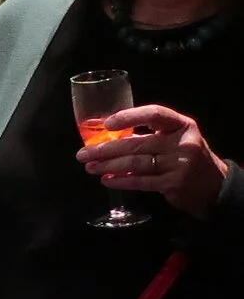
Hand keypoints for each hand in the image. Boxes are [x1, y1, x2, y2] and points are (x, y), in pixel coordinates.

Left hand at [80, 103, 229, 216]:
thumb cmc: (186, 156)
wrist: (214, 184)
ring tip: (90, 167)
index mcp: (181, 125)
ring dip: (108, 166)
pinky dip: (120, 181)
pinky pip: (140, 181)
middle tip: (83, 154)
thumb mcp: (176, 138)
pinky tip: (107, 180)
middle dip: (105, 149)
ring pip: (135, 164)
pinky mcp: (173, 184)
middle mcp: (182, 143)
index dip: (130, 116)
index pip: (155, 114)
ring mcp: (179, 165)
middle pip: (137, 143)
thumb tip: (106, 133)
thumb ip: (149, 133)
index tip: (107, 123)